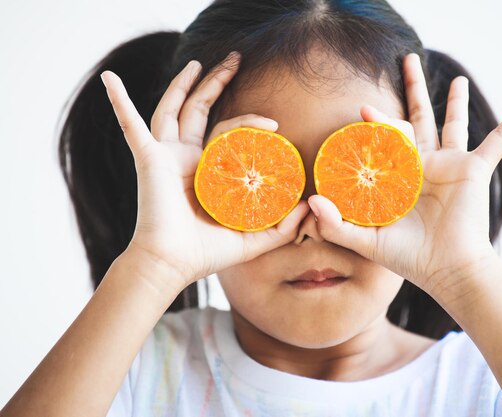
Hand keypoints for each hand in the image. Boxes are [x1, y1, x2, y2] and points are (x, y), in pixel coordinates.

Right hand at [100, 52, 308, 290]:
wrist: (172, 265)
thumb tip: (308, 210)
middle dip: (216, 84)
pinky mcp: (148, 158)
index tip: (274, 123)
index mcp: (207, 171)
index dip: (250, 122)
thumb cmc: (205, 254)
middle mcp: (186, 159)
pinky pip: (130, 125)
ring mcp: (165, 155)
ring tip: (200, 62)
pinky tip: (109, 79)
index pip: (229, 134)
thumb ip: (281, 228)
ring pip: (173, 109)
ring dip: (183, 84)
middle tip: (236, 60)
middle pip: (200, 111)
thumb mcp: (251, 239)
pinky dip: (119, 102)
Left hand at [308, 52, 501, 299]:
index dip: (376, 123)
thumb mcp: (366, 240)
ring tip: (458, 80)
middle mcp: (425, 165)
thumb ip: (337, 224)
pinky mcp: (475, 169)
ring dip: (457, 101)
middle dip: (412, 90)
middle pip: (418, 118)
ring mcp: (451, 165)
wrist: (445, 269)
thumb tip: (312, 201)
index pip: (386, 140)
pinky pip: (499, 140)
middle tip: (406, 60)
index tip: (362, 110)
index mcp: (400, 175)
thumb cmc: (408, 257)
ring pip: (453, 123)